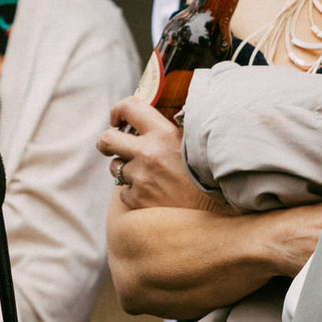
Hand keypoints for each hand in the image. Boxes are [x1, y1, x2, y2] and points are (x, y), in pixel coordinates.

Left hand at [99, 100, 216, 211]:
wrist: (215, 215)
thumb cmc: (208, 176)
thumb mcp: (193, 143)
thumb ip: (170, 129)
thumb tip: (149, 117)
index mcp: (164, 133)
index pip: (129, 107)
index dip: (119, 110)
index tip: (119, 119)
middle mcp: (149, 153)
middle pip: (106, 140)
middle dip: (107, 142)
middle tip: (114, 146)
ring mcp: (141, 178)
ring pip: (115, 168)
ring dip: (126, 170)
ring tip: (149, 176)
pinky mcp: (137, 200)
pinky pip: (123, 193)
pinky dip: (134, 193)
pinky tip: (154, 195)